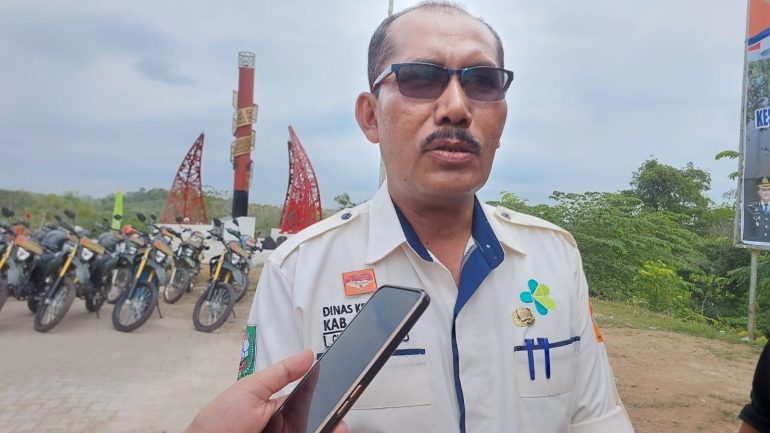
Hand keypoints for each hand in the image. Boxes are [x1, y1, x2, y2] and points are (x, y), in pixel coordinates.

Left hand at [184, 350, 347, 432]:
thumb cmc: (218, 423)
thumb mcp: (251, 390)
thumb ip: (281, 373)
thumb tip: (307, 355)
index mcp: (276, 406)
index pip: (308, 397)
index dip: (326, 391)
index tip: (342, 383)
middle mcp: (284, 425)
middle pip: (316, 416)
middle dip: (332, 410)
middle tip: (343, 404)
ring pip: (314, 428)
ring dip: (330, 425)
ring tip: (339, 424)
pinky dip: (321, 432)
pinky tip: (330, 429)